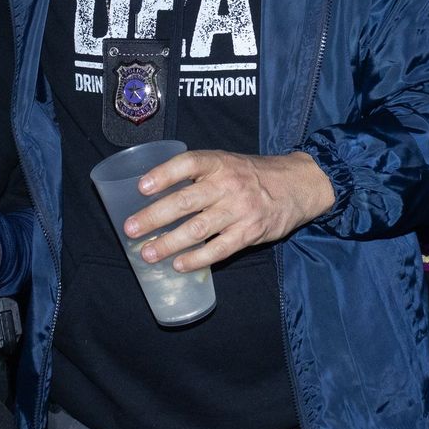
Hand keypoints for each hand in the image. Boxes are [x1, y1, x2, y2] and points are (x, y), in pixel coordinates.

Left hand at [124, 150, 335, 272]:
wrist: (298, 185)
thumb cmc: (252, 175)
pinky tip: (179, 265)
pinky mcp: (249, 233)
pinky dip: (197, 259)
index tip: (141, 187)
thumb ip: (199, 173)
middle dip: (154, 217)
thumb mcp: (227, 162)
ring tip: (148, 253)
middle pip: (186, 201)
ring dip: (169, 243)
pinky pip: (219, 249)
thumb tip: (156, 192)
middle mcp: (228, 184)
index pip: (187, 163)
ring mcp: (239, 210)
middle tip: (131, 229)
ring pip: (198, 229)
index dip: (163, 174)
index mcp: (219, 162)